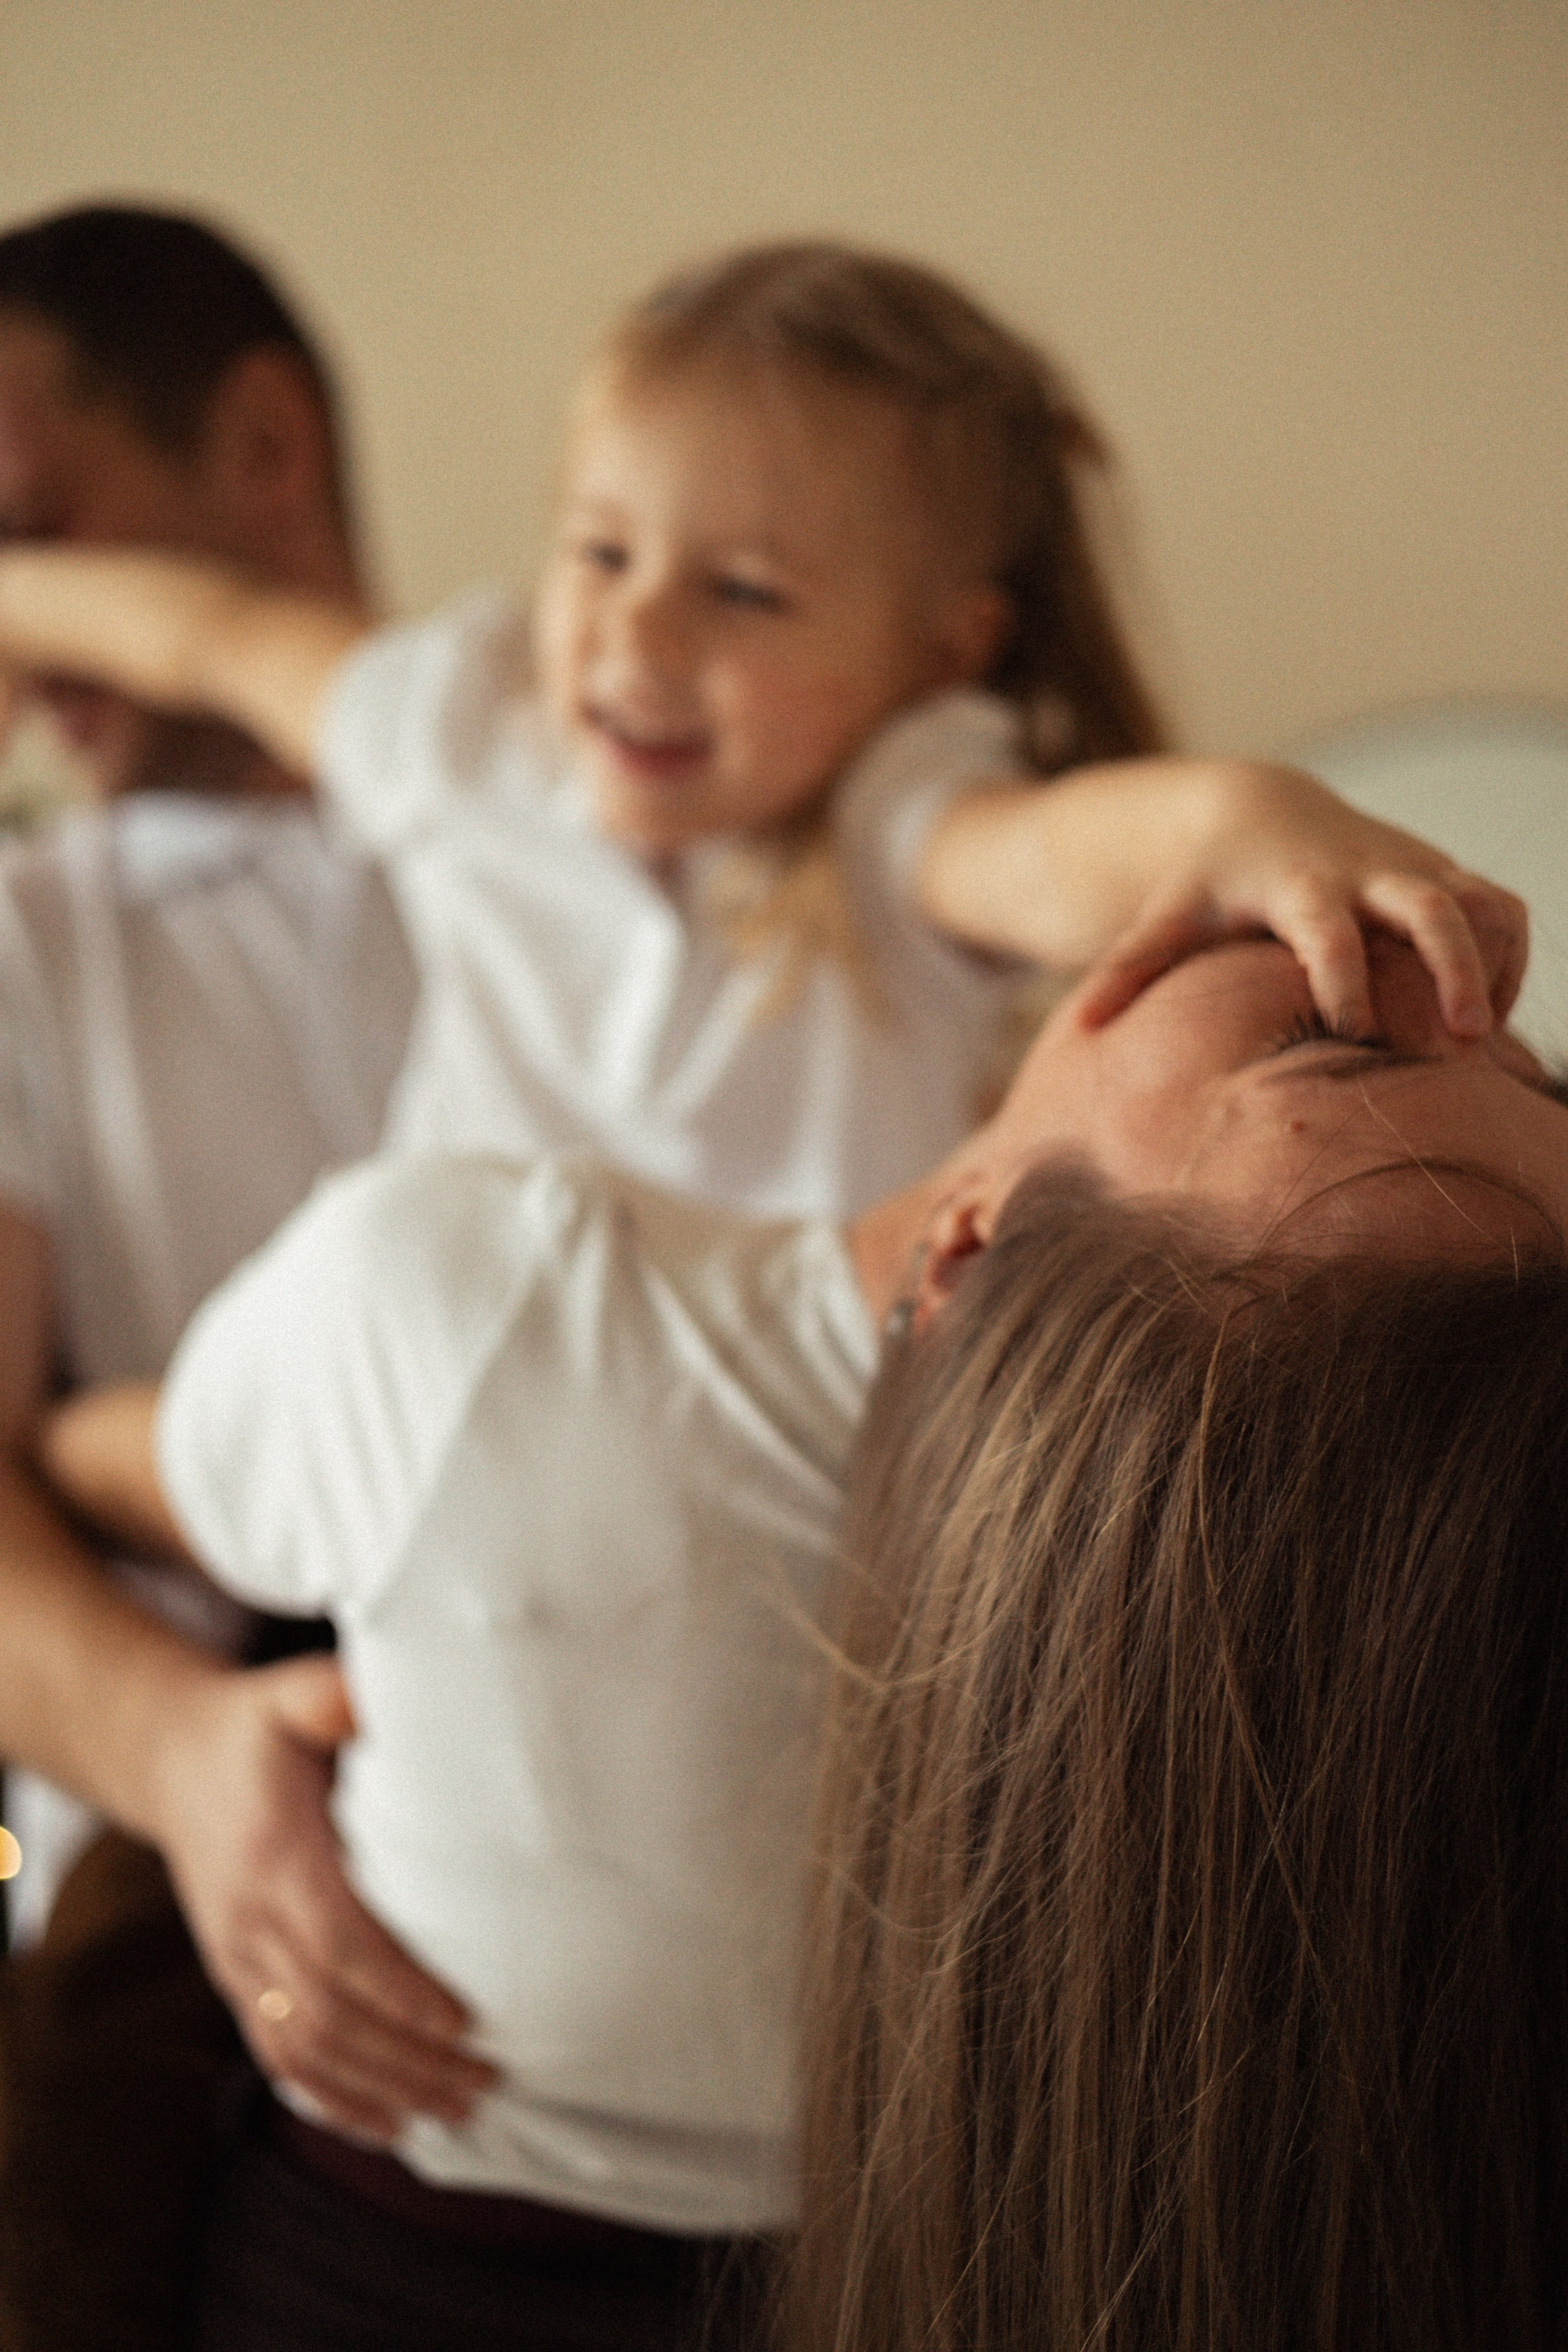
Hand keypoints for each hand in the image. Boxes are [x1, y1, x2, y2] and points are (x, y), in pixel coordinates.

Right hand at [148, 1653, 494, 2140]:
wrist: (173, 1763)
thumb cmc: (256, 1729)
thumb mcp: (291, 1697)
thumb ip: (335, 1696)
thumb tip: (383, 1696)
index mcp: (276, 1858)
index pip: (338, 1942)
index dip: (397, 1990)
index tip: (460, 2020)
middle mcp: (251, 1920)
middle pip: (328, 2015)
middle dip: (407, 2058)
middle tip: (484, 2081)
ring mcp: (239, 1959)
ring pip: (304, 2050)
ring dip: (381, 2089)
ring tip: (455, 2109)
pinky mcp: (237, 1979)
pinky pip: (277, 2056)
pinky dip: (332, 2098)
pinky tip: (388, 2124)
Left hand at [1076, 766, 1527, 1037]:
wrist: (1254, 810)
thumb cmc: (1206, 882)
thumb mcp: (1166, 915)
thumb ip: (1127, 968)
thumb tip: (1080, 1027)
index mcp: (1296, 885)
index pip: (1329, 931)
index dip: (1344, 976)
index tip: (1351, 1031)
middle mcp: (1365, 872)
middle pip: (1430, 908)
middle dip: (1453, 968)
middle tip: (1465, 1039)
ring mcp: (1412, 870)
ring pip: (1482, 904)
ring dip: (1496, 966)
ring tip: (1486, 1037)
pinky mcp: (1442, 873)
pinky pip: (1501, 909)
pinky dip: (1509, 957)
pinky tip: (1489, 1017)